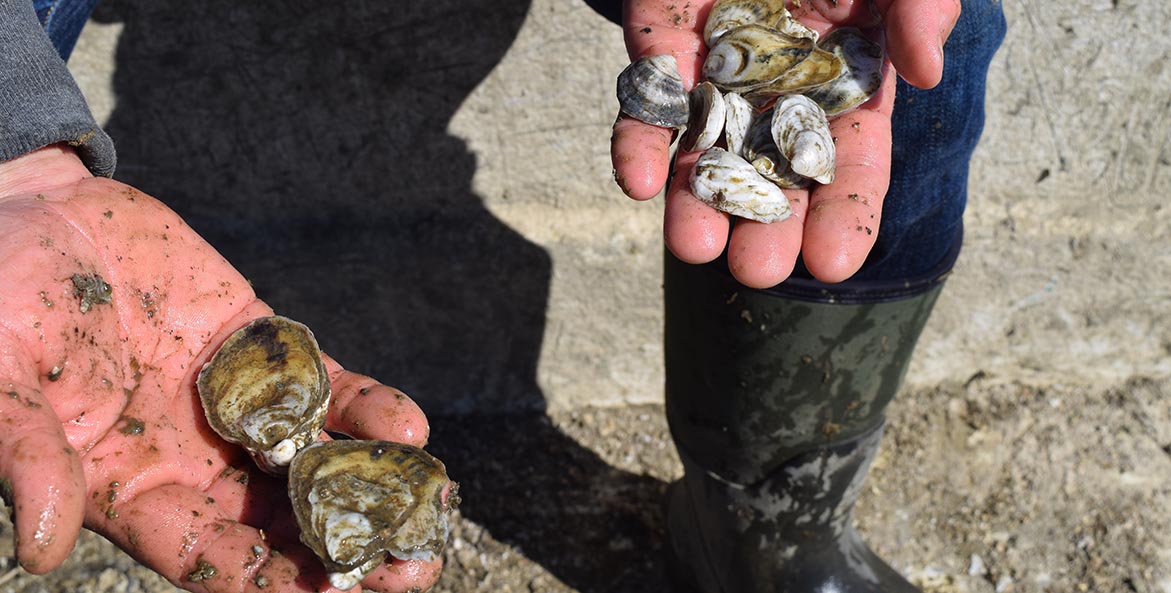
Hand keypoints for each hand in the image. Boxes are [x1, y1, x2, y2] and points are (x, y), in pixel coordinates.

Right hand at [0, 146, 441, 591]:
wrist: (28, 216)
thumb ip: (29, 458)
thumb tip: (42, 549)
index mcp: (134, 490)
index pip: (211, 558)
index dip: (268, 583)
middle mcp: (196, 458)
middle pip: (285, 521)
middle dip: (349, 546)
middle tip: (413, 566)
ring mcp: (238, 401)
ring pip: (319, 456)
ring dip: (375, 482)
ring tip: (430, 498)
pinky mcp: (263, 343)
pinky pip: (325, 385)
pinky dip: (365, 407)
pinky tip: (405, 427)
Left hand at [611, 0, 961, 287]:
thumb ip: (919, 7)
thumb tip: (926, 72)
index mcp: (847, 81)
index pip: (849, 163)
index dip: (843, 214)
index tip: (832, 264)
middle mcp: (779, 90)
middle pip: (771, 173)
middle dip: (765, 225)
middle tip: (757, 272)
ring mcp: (716, 73)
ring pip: (703, 151)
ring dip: (695, 201)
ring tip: (693, 248)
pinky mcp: (659, 49)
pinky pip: (645, 104)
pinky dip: (639, 142)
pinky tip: (638, 182)